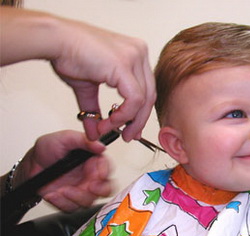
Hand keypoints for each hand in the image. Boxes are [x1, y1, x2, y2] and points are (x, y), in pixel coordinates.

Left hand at [18, 130, 113, 211]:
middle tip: (89, 187)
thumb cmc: (49, 148)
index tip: (97, 174)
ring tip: (63, 190)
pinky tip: (53, 194)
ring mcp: (80, 189)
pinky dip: (62, 203)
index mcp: (94, 161)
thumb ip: (84, 141)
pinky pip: (71, 208)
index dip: (105, 173)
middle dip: (100, 190)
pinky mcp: (69, 200)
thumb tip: (101, 146)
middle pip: (106, 189)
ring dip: (77, 197)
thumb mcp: (66, 138)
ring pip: (89, 201)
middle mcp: (90, 176)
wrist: (31, 163)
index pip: (108, 169)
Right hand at [51, 18, 155, 141]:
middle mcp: (139, 53)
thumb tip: (94, 133)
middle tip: (128, 136)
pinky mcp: (125, 65)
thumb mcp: (87, 87)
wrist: (54, 39)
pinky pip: (134, 99)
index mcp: (135, 53)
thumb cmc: (69, 54)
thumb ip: (94, 109)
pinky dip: (123, 115)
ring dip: (129, 121)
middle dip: (138, 120)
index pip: (146, 88)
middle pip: (149, 95)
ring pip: (144, 99)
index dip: (140, 112)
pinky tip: (109, 121)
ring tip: (110, 130)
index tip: (132, 128)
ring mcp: (135, 57)